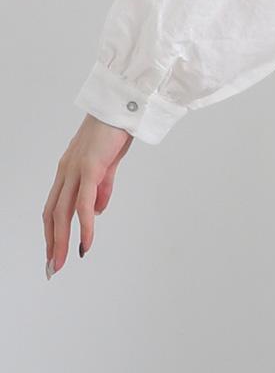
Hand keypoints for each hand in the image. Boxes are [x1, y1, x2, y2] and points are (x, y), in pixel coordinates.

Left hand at [43, 114, 133, 277]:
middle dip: (52, 243)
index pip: (54, 206)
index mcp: (69, 170)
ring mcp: (76, 169)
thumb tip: (98, 210)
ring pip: (62, 212)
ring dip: (61, 240)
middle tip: (53, 268)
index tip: (55, 252)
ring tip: (62, 262)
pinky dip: (85, 225)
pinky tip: (87, 241)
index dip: (52, 231)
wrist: (124, 105)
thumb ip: (102, 186)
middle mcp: (66, 171)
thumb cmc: (116, 129)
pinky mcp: (90, 167)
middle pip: (52, 214)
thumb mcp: (108, 163)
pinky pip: (84, 203)